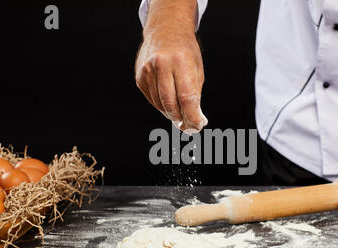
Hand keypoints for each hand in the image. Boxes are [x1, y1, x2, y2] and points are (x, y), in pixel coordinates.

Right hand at [135, 0, 206, 133]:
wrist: (165, 31)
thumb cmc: (186, 52)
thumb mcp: (196, 70)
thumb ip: (195, 95)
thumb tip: (195, 121)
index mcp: (180, 62)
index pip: (186, 98)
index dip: (192, 116)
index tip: (197, 126)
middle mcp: (161, 65)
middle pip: (171, 104)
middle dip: (181, 119)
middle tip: (189, 126)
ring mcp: (147, 71)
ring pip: (160, 105)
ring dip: (171, 114)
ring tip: (180, 114)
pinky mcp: (139, 77)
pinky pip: (152, 100)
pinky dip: (161, 105)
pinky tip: (169, 101)